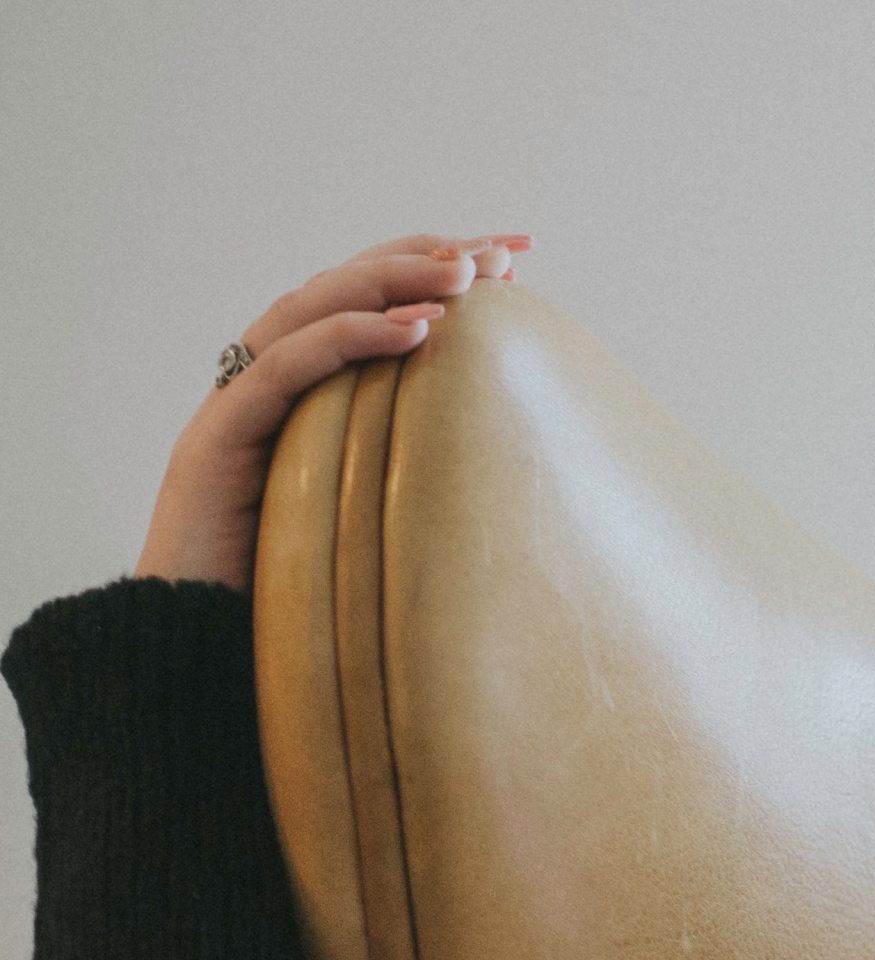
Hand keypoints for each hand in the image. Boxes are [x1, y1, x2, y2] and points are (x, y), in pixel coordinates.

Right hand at [134, 231, 530, 591]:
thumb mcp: (384, 510)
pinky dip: (347, 340)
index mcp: (312, 388)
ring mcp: (239, 402)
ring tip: (464, 275)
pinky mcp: (218, 438)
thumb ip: (426, 463)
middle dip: (425, 258)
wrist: (200, 642)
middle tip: (500, 252)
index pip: (374, 299)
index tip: (521, 255)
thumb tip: (524, 451)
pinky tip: (415, 330)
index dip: (439, 265)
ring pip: (311, 307)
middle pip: (344, 285)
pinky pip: (284, 369)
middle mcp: (270, 378)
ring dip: (392, 281)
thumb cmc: (302, 587)